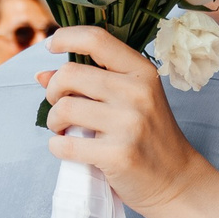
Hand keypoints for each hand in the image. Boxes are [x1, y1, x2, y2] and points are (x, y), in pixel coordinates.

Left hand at [38, 26, 210, 215]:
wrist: (177, 180)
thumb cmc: (149, 137)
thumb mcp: (131, 100)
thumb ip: (91, 83)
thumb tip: (41, 75)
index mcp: (142, 72)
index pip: (97, 39)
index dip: (66, 37)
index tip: (51, 46)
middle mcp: (137, 93)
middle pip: (70, 74)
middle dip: (53, 91)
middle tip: (58, 105)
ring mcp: (129, 124)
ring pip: (64, 108)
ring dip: (53, 120)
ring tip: (63, 129)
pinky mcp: (118, 154)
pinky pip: (65, 144)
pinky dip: (56, 146)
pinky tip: (65, 147)